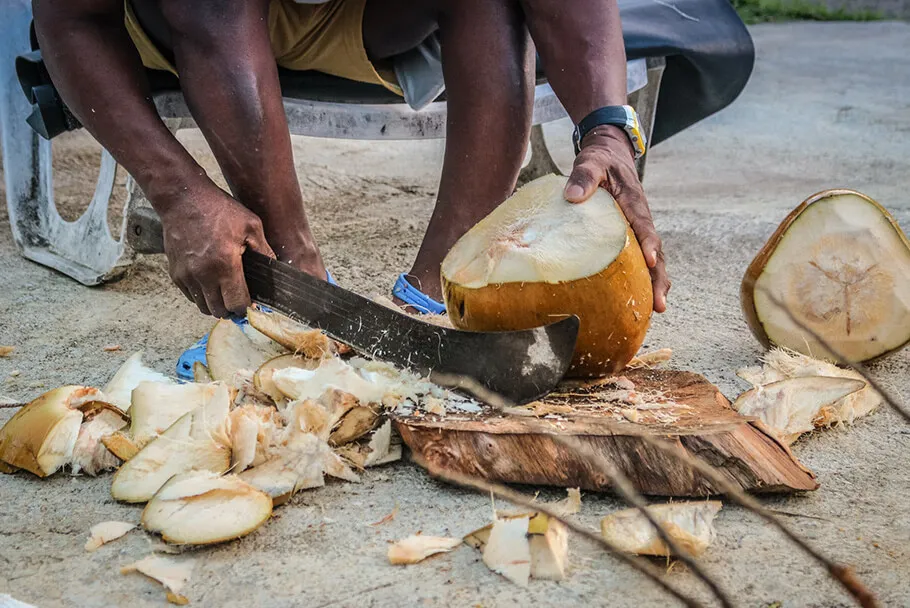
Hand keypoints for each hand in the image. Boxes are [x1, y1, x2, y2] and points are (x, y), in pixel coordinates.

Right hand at [158, 185, 275, 317]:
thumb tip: (273, 272)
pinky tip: (211, 283)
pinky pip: (190, 296)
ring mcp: (186, 276)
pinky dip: (201, 295)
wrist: (183, 199)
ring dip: (215, 304)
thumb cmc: (218, 209)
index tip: (251, 302)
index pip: (237, 304)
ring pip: (203, 306)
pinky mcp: (175, 273)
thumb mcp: (251, 226)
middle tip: (239, 299)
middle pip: (219, 311)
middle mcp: (203, 275)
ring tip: (225, 292)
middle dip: (232, 308)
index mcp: (225, 265)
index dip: (246, 307)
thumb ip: (264, 252)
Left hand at [563, 127, 669, 312]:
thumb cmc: (600, 160)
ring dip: (655, 283)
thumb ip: (584, 176)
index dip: (649, 245)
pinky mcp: (629, 236)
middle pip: (655, 253)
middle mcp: (641, 220)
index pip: (645, 228)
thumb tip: (573, 196)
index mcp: (634, 204)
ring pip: (652, 259)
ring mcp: (637, 230)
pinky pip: (640, 259)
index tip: (650, 263)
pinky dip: (643, 278)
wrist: (610, 154)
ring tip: (656, 309)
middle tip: (659, 305)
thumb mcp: (592, 162)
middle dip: (658, 278)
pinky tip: (638, 297)